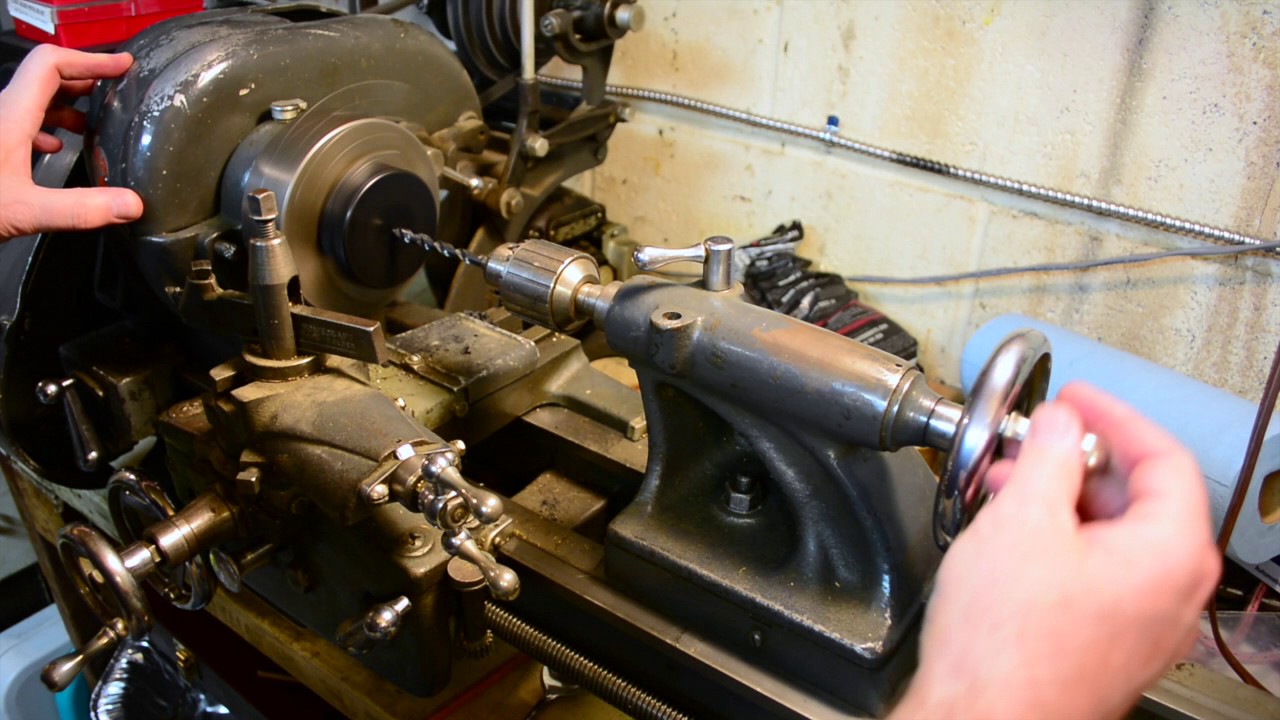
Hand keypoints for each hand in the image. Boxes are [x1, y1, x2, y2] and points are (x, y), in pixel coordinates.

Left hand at [0, 45, 142, 240]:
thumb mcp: (25, 212)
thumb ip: (81, 209)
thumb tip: (131, 204)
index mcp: (9, 117)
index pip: (51, 65)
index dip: (90, 60)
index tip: (121, 65)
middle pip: (43, 78)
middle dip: (83, 81)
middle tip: (115, 92)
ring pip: (30, 100)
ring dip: (64, 104)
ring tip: (91, 122)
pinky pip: (17, 121)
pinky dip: (44, 126)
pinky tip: (52, 149)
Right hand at [891, 382, 1220, 719]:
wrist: (981, 718)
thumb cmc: (1006, 645)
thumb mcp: (1022, 519)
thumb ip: (1050, 455)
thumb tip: (1063, 422)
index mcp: (1170, 555)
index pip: (1165, 457)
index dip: (1115, 415)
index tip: (1078, 398)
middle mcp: (1171, 594)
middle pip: (1140, 497)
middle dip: (1078, 461)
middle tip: (1032, 442)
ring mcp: (1144, 625)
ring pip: (1115, 537)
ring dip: (1062, 501)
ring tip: (1006, 489)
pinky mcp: (1109, 644)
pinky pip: (1099, 574)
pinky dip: (1061, 542)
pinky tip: (1011, 538)